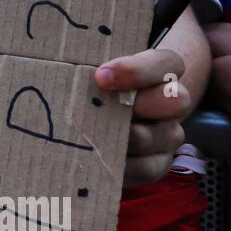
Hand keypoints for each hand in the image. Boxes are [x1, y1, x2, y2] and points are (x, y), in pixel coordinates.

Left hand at [95, 49, 190, 186]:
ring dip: (129, 137)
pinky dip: (124, 166)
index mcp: (158, 71)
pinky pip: (149, 168)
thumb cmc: (94, 88)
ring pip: (165, 136)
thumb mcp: (92, 73)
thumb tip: (54, 68)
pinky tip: (100, 159)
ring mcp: (168, 134)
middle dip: (142, 103)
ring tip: (97, 136)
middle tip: (107, 109)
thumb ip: (86, 68)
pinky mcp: (158, 163)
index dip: (137, 70)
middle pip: (176, 99)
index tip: (101, 76)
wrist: (102, 120)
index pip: (167, 62)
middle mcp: (170, 102)